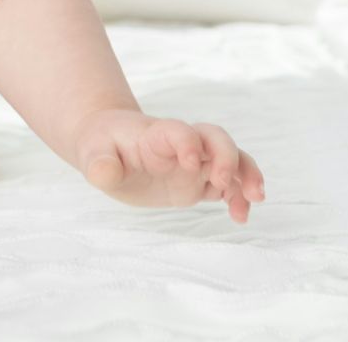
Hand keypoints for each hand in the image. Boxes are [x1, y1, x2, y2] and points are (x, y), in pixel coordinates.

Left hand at [72, 109, 265, 222]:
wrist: (110, 146)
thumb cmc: (102, 146)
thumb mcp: (92, 154)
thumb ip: (99, 164)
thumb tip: (103, 174)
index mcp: (156, 135)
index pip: (178, 131)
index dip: (187, 142)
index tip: (188, 162)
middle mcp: (182, 145)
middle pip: (215, 138)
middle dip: (226, 156)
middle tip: (225, 181)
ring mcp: (194, 163)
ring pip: (232, 159)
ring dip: (246, 175)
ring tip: (255, 199)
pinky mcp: (199, 181)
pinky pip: (228, 185)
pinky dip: (239, 197)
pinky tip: (240, 216)